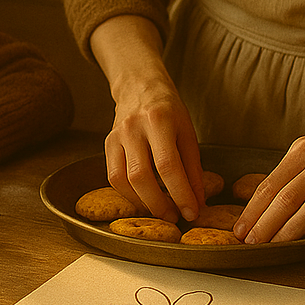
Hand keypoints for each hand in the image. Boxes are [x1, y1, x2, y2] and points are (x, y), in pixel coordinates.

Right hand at [105, 79, 204, 223]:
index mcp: (159, 120)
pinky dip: (129, 194)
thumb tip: (197, 201)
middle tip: (175, 217)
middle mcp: (133, 128)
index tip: (192, 212)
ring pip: (122, 180)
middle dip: (160, 204)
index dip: (180, 193)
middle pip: (141, 176)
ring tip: (161, 211)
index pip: (168, 165)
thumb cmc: (168, 110)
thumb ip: (192, 167)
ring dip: (143, 203)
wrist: (139, 86)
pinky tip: (144, 199)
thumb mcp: (187, 132)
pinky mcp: (107, 144)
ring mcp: (116, 135)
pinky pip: (113, 177)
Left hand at [234, 63, 304, 242]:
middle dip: (265, 224)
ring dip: (290, 232)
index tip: (240, 228)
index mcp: (304, 148)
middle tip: (250, 243)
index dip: (253, 209)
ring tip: (274, 246)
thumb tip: (264, 200)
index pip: (271, 183)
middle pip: (287, 198)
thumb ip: (291, 169)